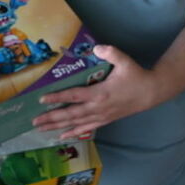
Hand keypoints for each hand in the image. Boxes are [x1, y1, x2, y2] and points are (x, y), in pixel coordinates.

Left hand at [32, 45, 154, 139]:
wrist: (151, 93)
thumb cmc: (136, 76)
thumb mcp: (125, 61)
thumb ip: (110, 53)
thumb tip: (96, 48)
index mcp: (100, 93)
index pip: (74, 96)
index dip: (58, 98)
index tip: (42, 99)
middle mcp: (98, 107)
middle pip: (70, 114)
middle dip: (51, 118)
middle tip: (34, 121)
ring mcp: (101, 116)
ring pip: (75, 123)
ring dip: (57, 126)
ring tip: (41, 129)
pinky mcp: (105, 120)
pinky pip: (86, 128)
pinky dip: (72, 132)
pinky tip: (61, 136)